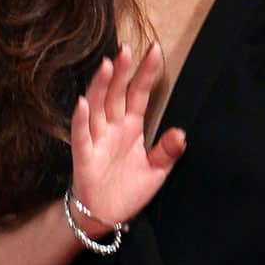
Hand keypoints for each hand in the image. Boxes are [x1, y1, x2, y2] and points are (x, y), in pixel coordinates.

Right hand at [70, 42, 185, 228]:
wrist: (105, 215)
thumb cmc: (127, 190)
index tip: (155, 51)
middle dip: (122, 72)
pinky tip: (84, 103)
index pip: (139, 93)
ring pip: (98, 107)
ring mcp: (97, 140)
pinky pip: (82, 135)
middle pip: (116, 94)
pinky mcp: (84, 156)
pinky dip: (82, 120)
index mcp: (131, 127)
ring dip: (101, 87)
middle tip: (126, 49)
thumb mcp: (156, 171)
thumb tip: (182, 133)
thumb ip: (167, 151)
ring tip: (108, 66)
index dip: (146, 73)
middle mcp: (112, 128)